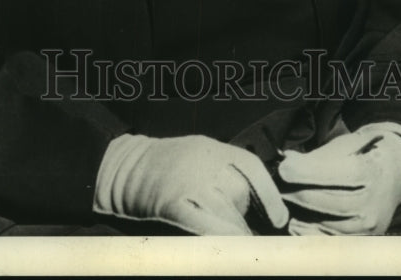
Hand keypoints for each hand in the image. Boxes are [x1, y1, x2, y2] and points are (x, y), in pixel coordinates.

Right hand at [93, 133, 289, 235]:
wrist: (122, 168)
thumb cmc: (163, 167)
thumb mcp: (194, 155)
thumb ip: (220, 172)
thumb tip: (252, 204)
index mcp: (211, 149)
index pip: (251, 166)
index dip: (269, 194)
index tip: (279, 219)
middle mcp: (203, 162)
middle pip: (240, 197)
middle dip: (246, 221)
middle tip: (252, 240)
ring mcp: (188, 182)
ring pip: (227, 216)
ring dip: (237, 237)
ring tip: (242, 253)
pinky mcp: (173, 203)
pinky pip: (205, 227)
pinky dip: (219, 241)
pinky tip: (224, 251)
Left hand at [276, 122, 400, 235]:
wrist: (393, 175)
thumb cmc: (362, 156)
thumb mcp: (344, 147)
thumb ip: (316, 156)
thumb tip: (287, 160)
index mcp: (371, 172)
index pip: (337, 174)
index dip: (307, 172)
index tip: (284, 168)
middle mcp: (373, 202)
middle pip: (327, 200)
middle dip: (297, 191)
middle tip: (277, 183)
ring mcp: (369, 225)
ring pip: (325, 222)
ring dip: (299, 211)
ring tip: (283, 198)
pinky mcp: (362, 239)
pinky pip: (330, 240)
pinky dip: (308, 231)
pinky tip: (294, 221)